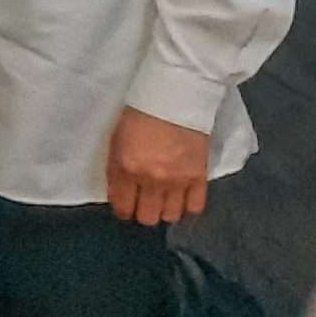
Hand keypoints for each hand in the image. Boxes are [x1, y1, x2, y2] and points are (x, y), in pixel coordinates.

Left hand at [107, 108, 211, 225]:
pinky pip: (195, 208)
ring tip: (163, 200)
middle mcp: (152, 179)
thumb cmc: (139, 115)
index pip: (123, 206)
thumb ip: (117, 170)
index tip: (125, 207)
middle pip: (148, 217)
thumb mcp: (116, 141)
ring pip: (171, 217)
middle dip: (142, 212)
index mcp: (127, 168)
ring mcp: (178, 181)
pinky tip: (182, 199)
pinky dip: (187, 207)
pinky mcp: (199, 177)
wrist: (174, 99)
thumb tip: (120, 194)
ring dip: (165, 211)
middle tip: (144, 203)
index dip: (123, 210)